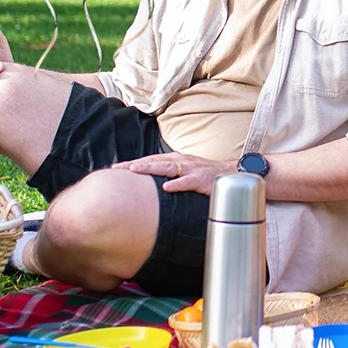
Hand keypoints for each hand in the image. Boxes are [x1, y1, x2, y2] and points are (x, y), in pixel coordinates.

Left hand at [111, 153, 235, 194]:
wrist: (232, 175)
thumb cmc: (207, 176)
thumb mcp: (186, 173)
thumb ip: (170, 176)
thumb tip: (151, 186)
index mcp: (177, 159)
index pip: (151, 160)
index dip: (133, 163)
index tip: (115, 168)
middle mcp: (182, 161)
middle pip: (154, 161)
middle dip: (134, 164)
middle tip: (117, 168)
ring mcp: (192, 169)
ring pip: (168, 167)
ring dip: (150, 168)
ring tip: (135, 171)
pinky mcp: (202, 179)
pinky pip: (188, 182)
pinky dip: (177, 184)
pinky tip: (166, 188)